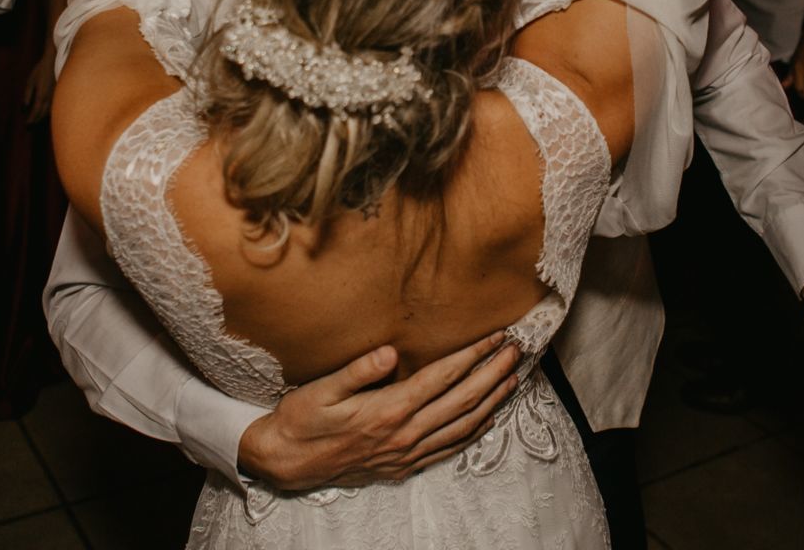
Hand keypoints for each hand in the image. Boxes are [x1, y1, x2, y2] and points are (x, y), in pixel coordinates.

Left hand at [22, 52, 55, 124]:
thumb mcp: (30, 82)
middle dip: (36, 121)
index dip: (31, 120)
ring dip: (42, 118)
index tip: (26, 125)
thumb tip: (24, 108)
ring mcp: (56, 96)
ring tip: (36, 122)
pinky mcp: (59, 94)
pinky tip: (46, 114)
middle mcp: (50, 98)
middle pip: (43, 114)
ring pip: (50, 112)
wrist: (55, 61)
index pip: (36, 112)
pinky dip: (48, 112)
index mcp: (41, 96)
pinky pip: (54, 107)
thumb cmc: (41, 70)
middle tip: (30, 127)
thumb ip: (27, 95)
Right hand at [238, 333, 520, 490]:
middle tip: (517, 351)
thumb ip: (357, 370)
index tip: (495, 337)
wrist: (286, 462)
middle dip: (492, 374)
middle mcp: (403, 434)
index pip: (442, 378)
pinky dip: (472, 432)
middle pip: (461, 401)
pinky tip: (486, 419)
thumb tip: (391, 352)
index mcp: (388, 410)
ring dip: (491, 402)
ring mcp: (406, 454)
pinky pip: (448, 450)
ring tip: (512, 379)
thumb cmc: (301, 419)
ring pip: (461, 427)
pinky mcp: (402, 466)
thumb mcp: (321, 389)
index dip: (472, 356)